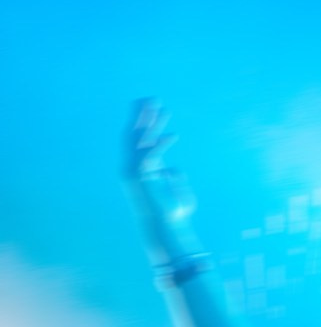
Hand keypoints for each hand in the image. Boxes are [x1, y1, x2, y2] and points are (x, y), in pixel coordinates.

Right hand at [124, 98, 196, 225]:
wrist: (169, 228)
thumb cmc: (175, 213)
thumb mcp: (178, 189)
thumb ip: (176, 177)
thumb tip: (173, 169)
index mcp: (144, 169)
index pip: (141, 139)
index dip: (146, 122)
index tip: (154, 106)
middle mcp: (136, 168)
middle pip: (137, 136)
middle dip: (144, 116)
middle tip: (152, 98)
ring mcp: (136, 173)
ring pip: (141, 142)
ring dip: (152, 125)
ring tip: (163, 109)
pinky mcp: (142, 179)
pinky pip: (150, 158)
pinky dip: (161, 146)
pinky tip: (173, 136)